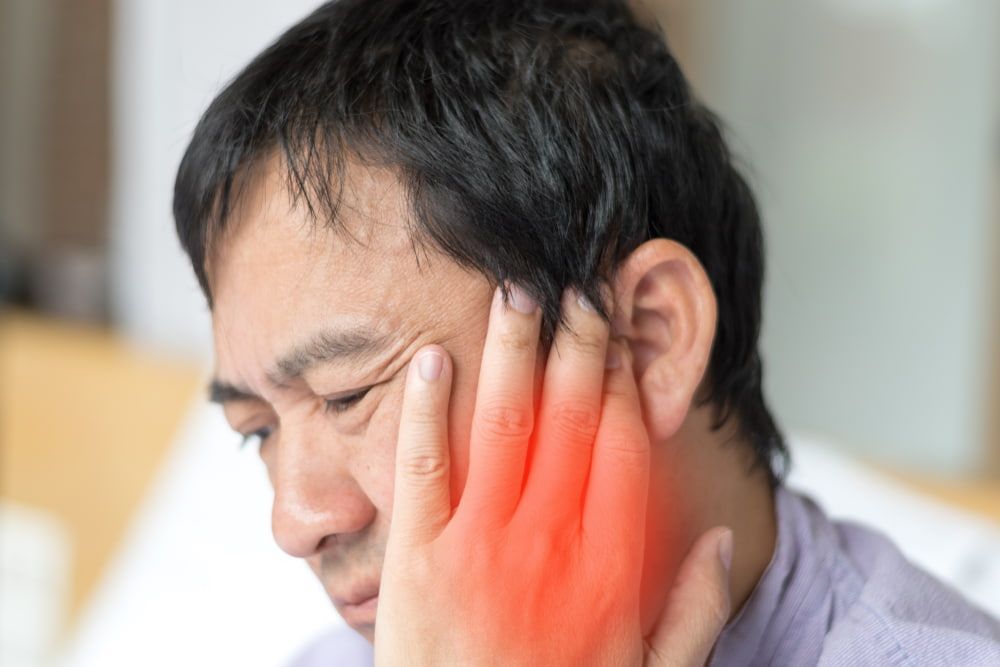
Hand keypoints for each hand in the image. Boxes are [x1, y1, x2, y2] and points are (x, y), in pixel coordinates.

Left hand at [375, 285, 731, 665]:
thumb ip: (693, 609)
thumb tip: (726, 539)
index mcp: (608, 565)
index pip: (624, 448)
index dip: (625, 382)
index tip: (623, 331)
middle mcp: (547, 541)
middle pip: (568, 419)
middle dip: (575, 344)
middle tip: (576, 281)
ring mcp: (477, 546)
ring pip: (500, 424)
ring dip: (508, 352)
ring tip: (514, 290)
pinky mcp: (414, 559)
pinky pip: (422, 468)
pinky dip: (424, 409)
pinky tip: (429, 359)